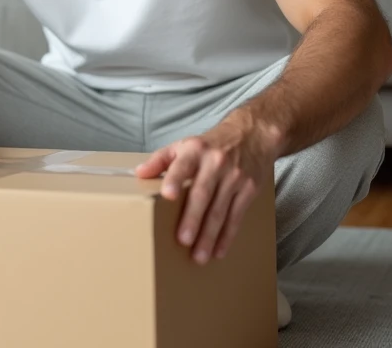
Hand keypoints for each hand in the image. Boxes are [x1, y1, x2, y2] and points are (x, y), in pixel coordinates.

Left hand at [135, 113, 279, 263]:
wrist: (252, 135)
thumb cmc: (211, 145)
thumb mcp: (185, 145)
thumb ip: (160, 159)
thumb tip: (138, 174)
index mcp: (195, 151)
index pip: (182, 165)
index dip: (174, 179)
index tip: (167, 195)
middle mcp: (216, 163)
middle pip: (202, 193)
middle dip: (192, 218)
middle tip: (183, 240)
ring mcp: (235, 177)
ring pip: (220, 210)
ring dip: (209, 235)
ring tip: (199, 256)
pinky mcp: (249, 189)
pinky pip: (237, 216)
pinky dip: (228, 235)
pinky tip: (219, 251)